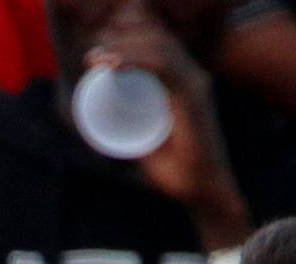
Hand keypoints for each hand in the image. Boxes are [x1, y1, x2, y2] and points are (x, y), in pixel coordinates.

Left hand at [87, 6, 247, 233]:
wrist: (202, 191)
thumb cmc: (177, 171)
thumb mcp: (146, 143)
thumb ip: (132, 129)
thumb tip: (104, 123)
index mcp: (181, 83)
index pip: (157, 48)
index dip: (128, 42)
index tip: (96, 56)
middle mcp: (191, 77)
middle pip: (157, 41)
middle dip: (121, 41)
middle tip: (92, 56)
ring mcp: (194, 84)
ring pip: (159, 49)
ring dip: (124, 48)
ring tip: (97, 58)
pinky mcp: (193, 97)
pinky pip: (164, 68)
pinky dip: (137, 61)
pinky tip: (115, 64)